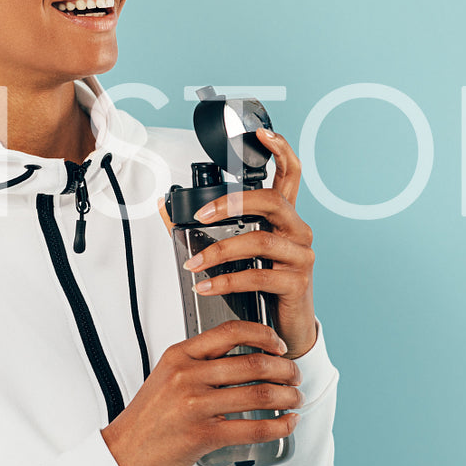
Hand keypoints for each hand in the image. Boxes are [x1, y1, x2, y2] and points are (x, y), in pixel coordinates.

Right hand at [101, 320, 302, 465]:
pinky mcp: (203, 435)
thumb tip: (243, 355)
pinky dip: (280, 425)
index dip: (263, 335)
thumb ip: (199, 361)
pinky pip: (255, 428)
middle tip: (295, 376)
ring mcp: (195, 405)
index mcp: (179, 355)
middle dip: (286, 369)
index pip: (231, 331)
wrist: (125, 452)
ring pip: (260, 394)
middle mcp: (187, 376)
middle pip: (253, 363)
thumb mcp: (167, 375)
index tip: (278, 345)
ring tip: (295, 399)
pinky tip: (287, 423)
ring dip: (288, 396)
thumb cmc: (149, 417)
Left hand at [184, 127, 316, 358]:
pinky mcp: (297, 283)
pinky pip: (258, 276)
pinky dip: (226, 280)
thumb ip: (208, 228)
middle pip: (272, 201)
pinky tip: (206, 285)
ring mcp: (300, 256)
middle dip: (233, 203)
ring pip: (261, 239)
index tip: (263, 133)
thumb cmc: (263, 287)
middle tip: (202, 217)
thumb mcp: (238, 253)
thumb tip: (165, 207)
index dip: (280, 150)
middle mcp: (298, 231)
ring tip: (194, 263)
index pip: (290, 175)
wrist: (285, 332)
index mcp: (285, 219)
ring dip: (220, 250)